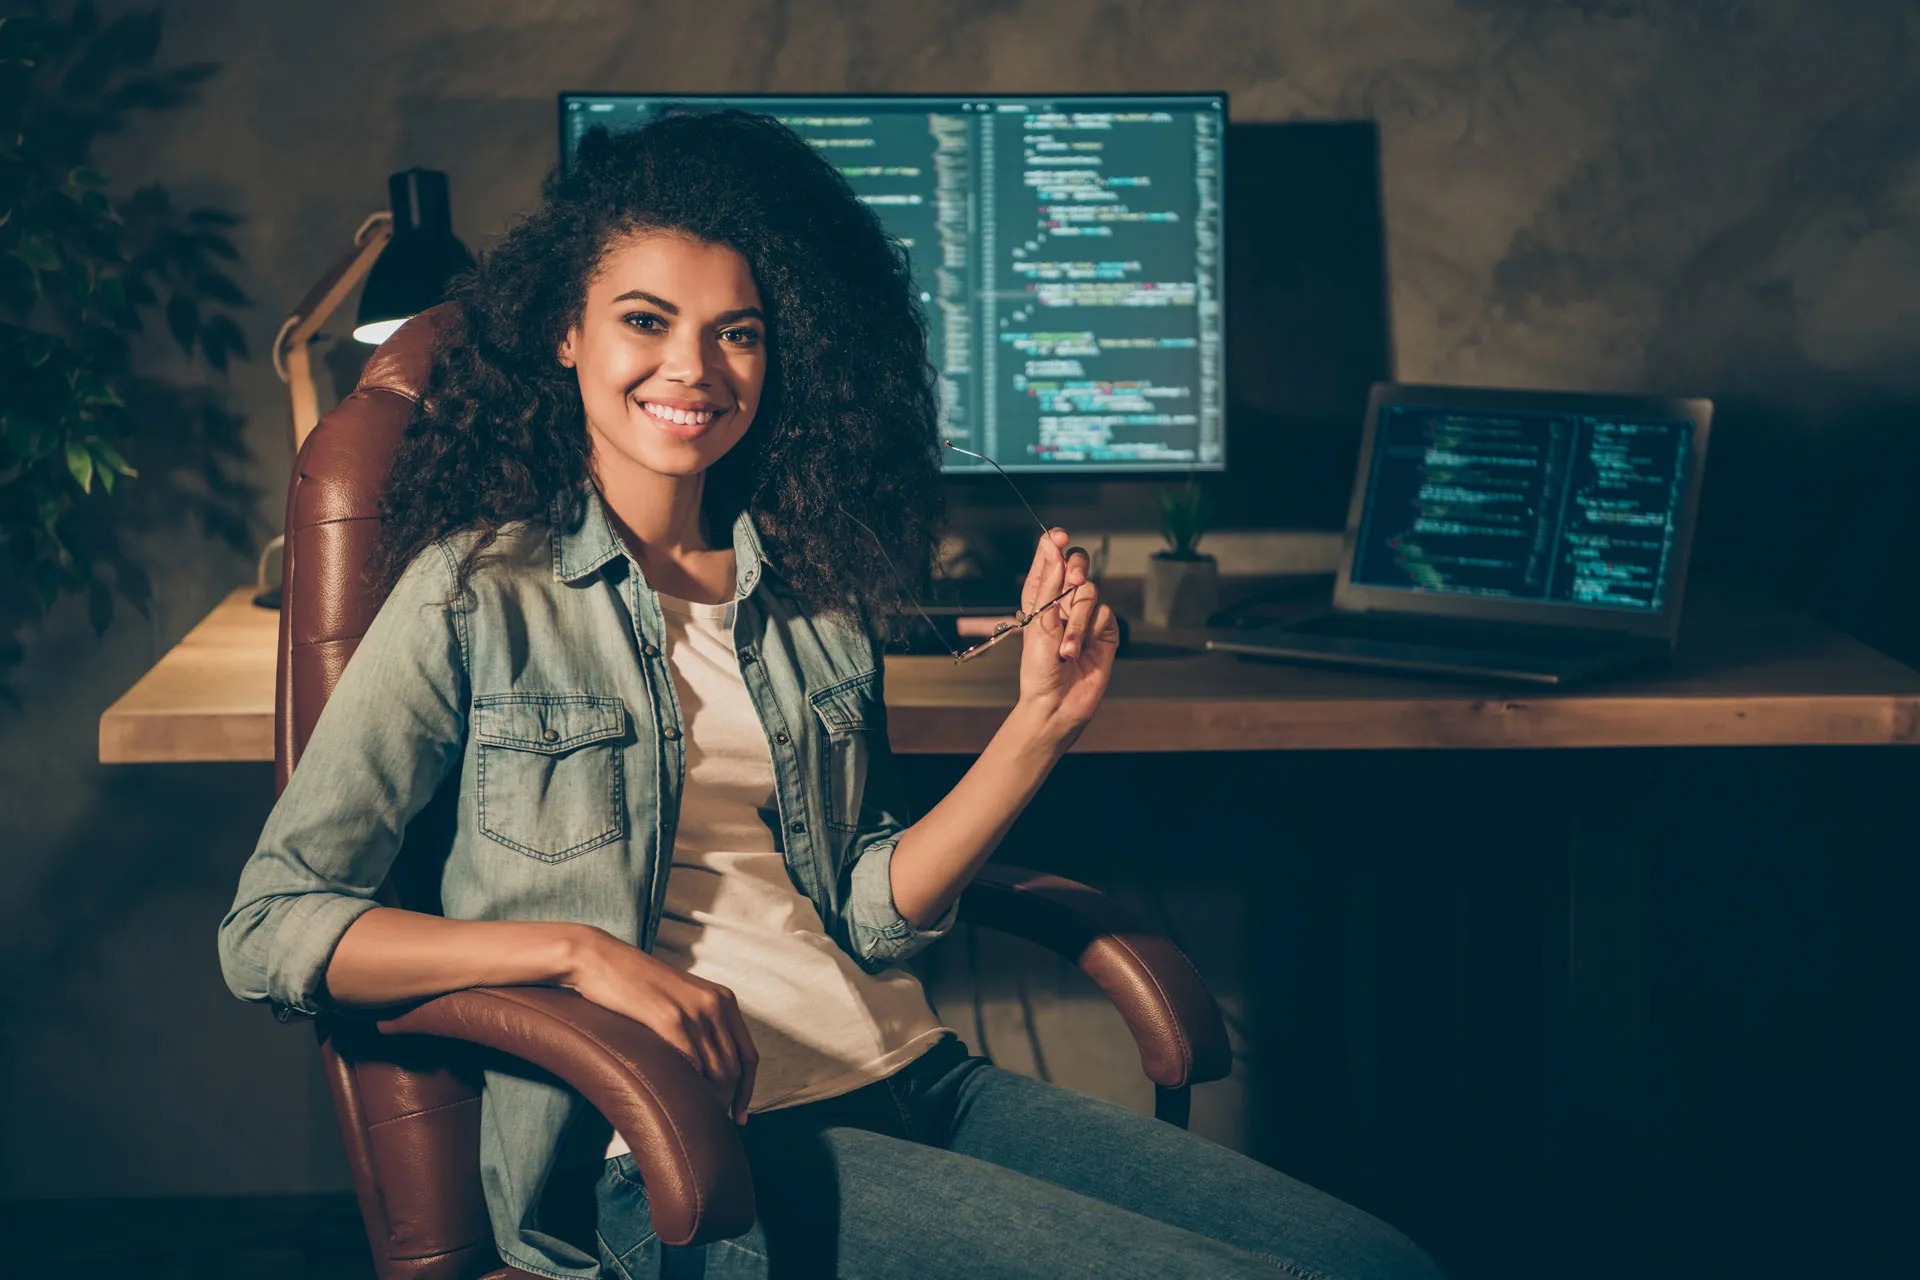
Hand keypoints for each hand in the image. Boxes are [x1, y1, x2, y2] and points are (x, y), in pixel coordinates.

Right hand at [565, 929, 757, 1124]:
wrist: (601, 960)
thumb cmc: (635, 984)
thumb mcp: (681, 999)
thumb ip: (700, 1024)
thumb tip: (709, 1067)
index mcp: (723, 999)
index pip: (749, 1055)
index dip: (748, 1089)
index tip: (740, 1115)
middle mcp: (716, 1004)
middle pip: (736, 1068)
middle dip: (729, 1101)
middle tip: (713, 1122)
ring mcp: (695, 1012)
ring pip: (718, 1071)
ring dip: (711, 1100)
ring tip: (695, 1117)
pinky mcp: (670, 1020)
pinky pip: (692, 1064)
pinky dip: (691, 1088)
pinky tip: (680, 1101)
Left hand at [1016, 528, 1118, 742]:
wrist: (1057, 703)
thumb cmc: (1038, 667)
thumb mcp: (1038, 621)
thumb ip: (1048, 583)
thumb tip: (1054, 547)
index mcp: (1040, 595)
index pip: (1049, 558)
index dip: (1054, 544)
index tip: (1059, 537)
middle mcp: (1063, 601)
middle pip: (1078, 564)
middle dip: (1077, 568)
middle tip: (1074, 580)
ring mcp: (1085, 615)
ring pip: (1091, 593)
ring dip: (1077, 621)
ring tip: (1066, 648)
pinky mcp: (1104, 630)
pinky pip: (1105, 614)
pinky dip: (1091, 631)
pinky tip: (1080, 652)